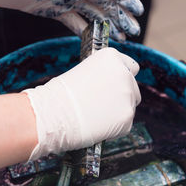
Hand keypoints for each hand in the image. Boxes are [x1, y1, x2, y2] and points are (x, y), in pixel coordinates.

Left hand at [0, 0, 143, 41]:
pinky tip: (96, 39)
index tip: (138, 11)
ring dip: (107, 26)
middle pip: (105, 2)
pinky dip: (86, 30)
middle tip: (133, 32)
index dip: (126, 0)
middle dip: (120, 16)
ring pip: (92, 13)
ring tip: (121, 39)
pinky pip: (74, 21)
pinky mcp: (52, 10)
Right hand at [22, 47, 140, 160]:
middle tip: (102, 105)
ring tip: (94, 116)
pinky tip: (97, 125)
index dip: (122, 78)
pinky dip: (114, 128)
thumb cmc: (60, 96)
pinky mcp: (127, 118)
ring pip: (129, 107)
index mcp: (112, 57)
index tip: (114, 87)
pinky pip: (125, 124)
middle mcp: (124, 74)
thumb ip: (103, 77)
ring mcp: (127, 96)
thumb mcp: (82, 74)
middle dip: (121, 97)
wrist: (52, 116)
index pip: (131, 67)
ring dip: (117, 112)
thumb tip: (111, 88)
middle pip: (133, 88)